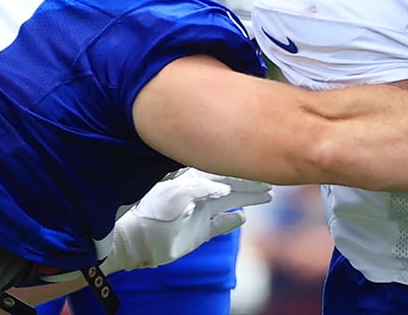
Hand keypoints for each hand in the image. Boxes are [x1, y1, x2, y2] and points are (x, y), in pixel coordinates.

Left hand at [99, 170, 271, 273]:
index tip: (261, 166)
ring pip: (232, 202)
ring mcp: (200, 213)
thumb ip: (200, 190)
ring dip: (249, 199)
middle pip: (233, 185)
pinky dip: (232, 221)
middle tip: (272, 181)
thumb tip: (225, 188)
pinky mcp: (199, 233)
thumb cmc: (153, 214)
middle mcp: (200, 195)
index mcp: (195, 181)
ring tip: (267, 196)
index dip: (243, 170)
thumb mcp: (175, 197)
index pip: (224, 172)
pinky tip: (243, 217)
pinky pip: (220, 224)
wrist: (135, 241)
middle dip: (252, 183)